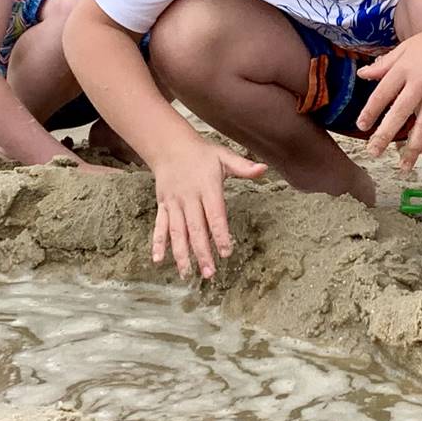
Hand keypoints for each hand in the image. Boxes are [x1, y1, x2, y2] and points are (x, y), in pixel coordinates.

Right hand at [149, 141, 264, 279]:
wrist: (170, 146)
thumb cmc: (202, 154)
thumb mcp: (224, 156)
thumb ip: (243, 166)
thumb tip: (264, 169)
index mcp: (207, 187)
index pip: (215, 214)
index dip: (220, 233)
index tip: (226, 251)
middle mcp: (189, 198)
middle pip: (195, 228)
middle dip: (201, 252)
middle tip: (209, 273)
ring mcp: (174, 203)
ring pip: (176, 232)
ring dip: (181, 254)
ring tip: (187, 274)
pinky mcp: (163, 206)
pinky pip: (160, 226)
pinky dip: (157, 243)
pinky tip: (158, 260)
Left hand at [355, 21, 421, 168]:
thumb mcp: (406, 47)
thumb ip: (385, 64)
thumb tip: (362, 74)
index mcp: (404, 68)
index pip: (382, 94)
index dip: (370, 111)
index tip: (361, 127)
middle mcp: (419, 83)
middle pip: (399, 113)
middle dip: (385, 135)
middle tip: (373, 153)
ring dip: (412, 148)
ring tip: (403, 167)